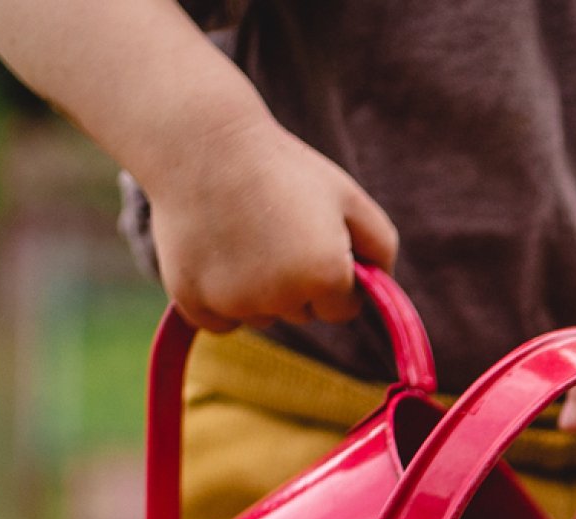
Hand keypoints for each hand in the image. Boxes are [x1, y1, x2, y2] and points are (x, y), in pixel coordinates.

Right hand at [146, 102, 397, 332]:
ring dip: (258, 290)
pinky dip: (219, 298)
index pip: (343, 308)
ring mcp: (233, 302)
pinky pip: (221, 321)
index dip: (333, 274)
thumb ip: (381, 247)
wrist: (200, 140)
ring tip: (241, 233)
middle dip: (296, 282)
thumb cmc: (282, 167)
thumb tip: (384, 290)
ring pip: (261, 316)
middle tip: (272, 227)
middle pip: (301, 313)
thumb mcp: (348, 196)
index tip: (313, 239)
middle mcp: (280, 298)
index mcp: (325, 276)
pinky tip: (216, 252)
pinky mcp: (191, 301)